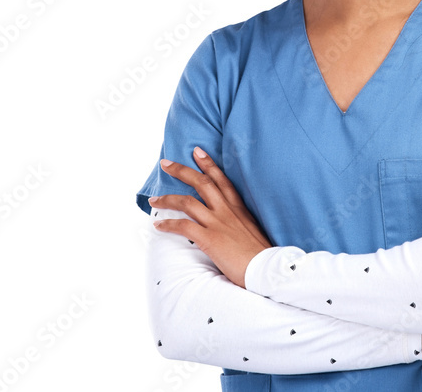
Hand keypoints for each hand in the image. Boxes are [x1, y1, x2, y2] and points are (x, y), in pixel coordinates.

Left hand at [149, 147, 271, 287]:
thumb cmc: (261, 255)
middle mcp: (227, 211)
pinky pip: (183, 227)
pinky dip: (168, 225)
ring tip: (154, 200)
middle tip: (166, 163)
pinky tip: (159, 226)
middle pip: (201, 183)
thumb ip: (240, 223)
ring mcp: (218, 223)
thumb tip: (232, 225)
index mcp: (239, 208)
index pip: (222, 180)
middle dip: (181, 171)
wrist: (267, 269)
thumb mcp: (252, 230)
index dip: (208, 164)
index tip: (197, 151)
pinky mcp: (210, 239)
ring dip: (167, 199)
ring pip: (187, 202)